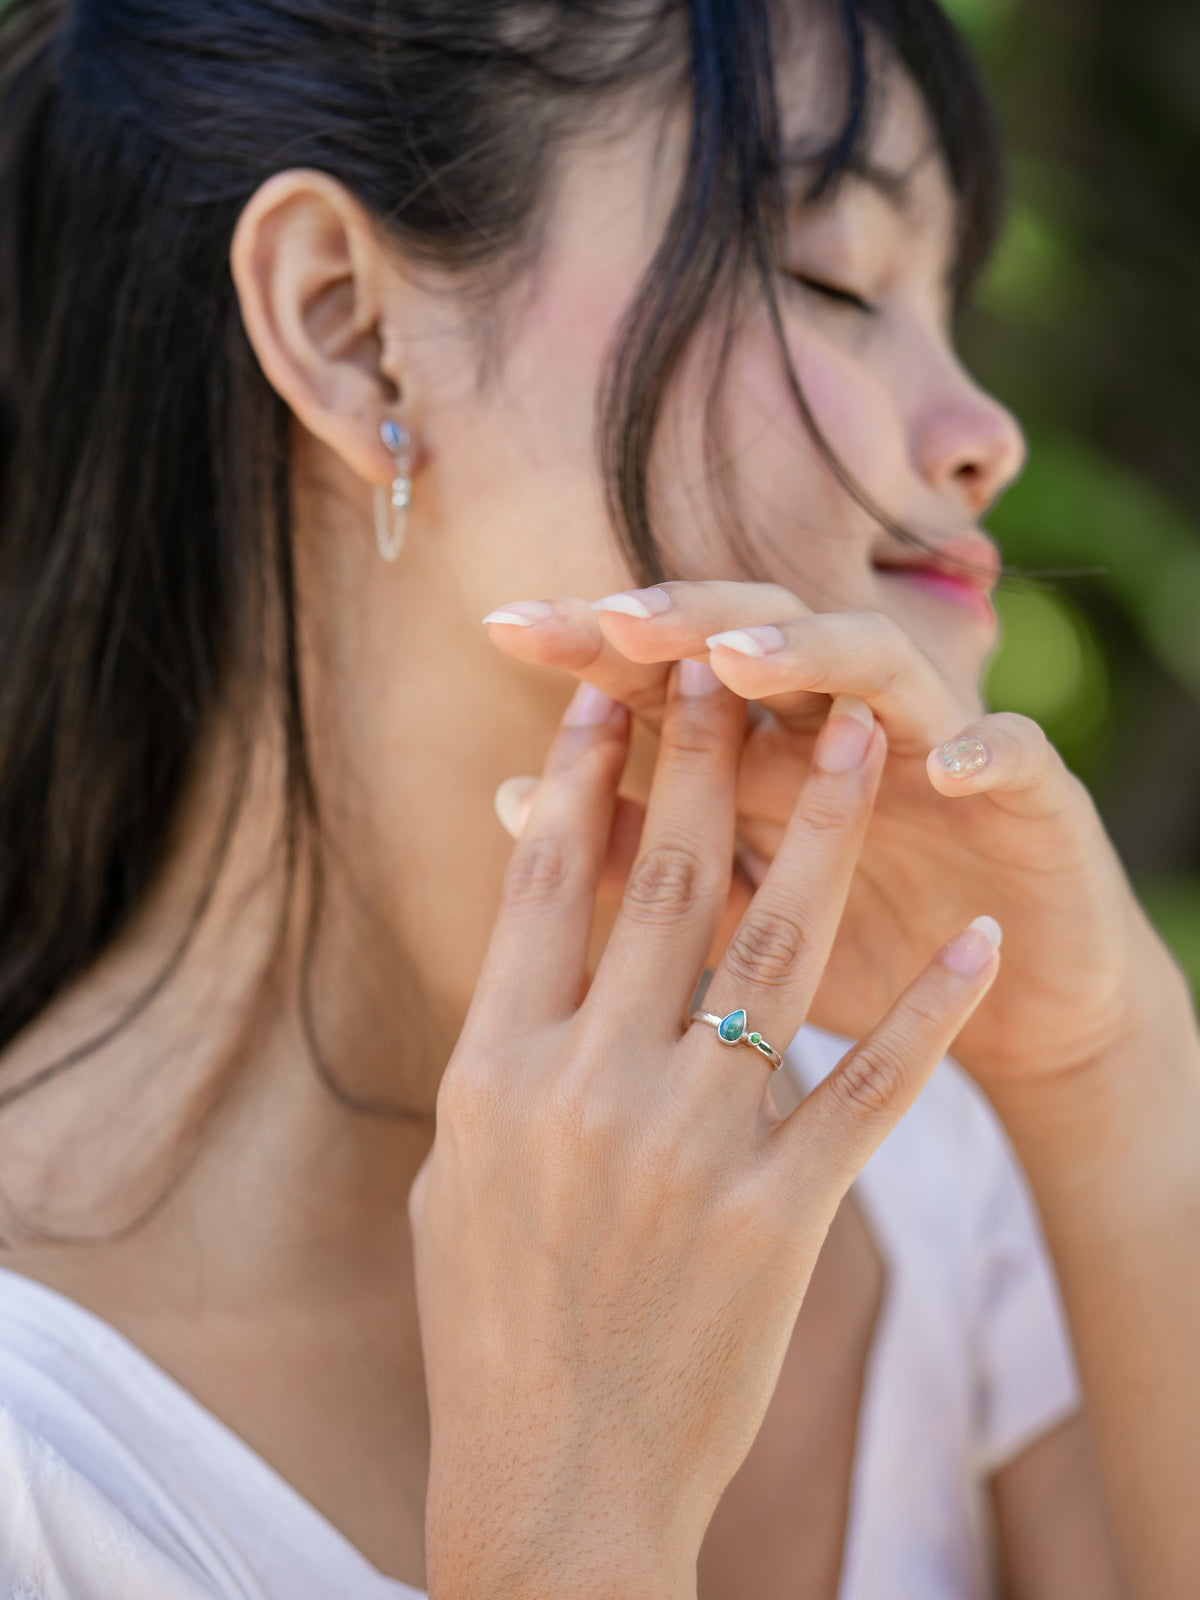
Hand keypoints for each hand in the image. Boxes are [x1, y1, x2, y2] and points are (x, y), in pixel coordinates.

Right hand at [411, 668, 999, 1598]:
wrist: (553, 1478)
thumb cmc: (491, 1320)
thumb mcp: (458, 1168)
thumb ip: (496, 1046)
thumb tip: (526, 933)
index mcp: (496, 1070)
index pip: (545, 883)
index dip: (580, 773)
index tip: (611, 686)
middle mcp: (590, 1088)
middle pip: (664, 883)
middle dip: (706, 758)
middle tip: (737, 664)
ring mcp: (691, 1149)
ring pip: (774, 948)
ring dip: (827, 830)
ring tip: (862, 735)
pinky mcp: (782, 1212)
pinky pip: (871, 1088)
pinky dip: (929, 1008)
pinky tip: (976, 939)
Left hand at [483, 584, 1186, 1096]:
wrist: (1011, 1002)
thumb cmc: (857, 953)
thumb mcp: (734, 911)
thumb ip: (636, 853)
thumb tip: (506, 803)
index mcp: (768, 742)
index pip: (672, 672)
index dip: (597, 643)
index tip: (506, 629)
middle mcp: (846, 719)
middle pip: (764, 636)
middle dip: (686, 618)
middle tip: (614, 618)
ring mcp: (939, 741)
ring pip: (880, 664)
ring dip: (814, 653)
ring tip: (738, 657)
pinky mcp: (1035, 793)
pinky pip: (1014, 752)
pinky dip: (980, 749)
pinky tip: (937, 765)